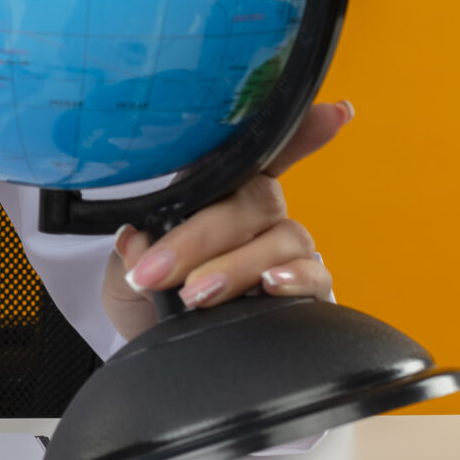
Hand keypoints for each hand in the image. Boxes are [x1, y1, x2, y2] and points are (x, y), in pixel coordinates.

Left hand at [98, 100, 351, 341]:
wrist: (154, 348)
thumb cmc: (148, 299)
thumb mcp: (125, 274)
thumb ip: (134, 250)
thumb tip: (138, 238)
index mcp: (216, 190)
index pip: (252, 151)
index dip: (296, 129)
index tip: (334, 112)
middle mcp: (258, 213)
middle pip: (252, 200)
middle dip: (201, 237)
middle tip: (158, 272)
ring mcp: (285, 250)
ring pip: (282, 238)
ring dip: (236, 265)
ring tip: (196, 294)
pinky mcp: (307, 291)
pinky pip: (316, 275)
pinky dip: (295, 279)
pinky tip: (270, 286)